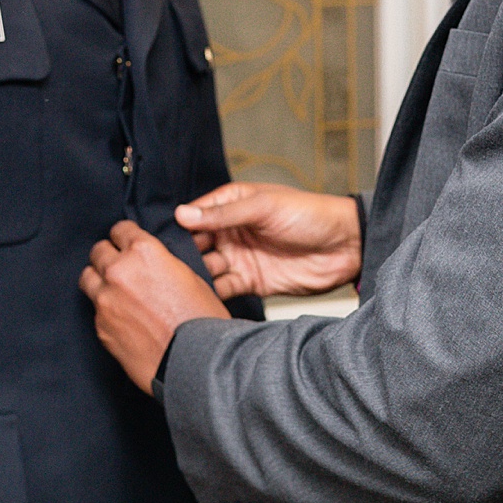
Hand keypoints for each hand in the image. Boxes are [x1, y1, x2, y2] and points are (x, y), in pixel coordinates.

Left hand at [82, 221, 229, 392]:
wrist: (195, 362)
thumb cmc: (202, 321)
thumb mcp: (190, 277)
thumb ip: (162, 265)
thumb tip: (151, 266)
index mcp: (143, 252)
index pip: (121, 230)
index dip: (126, 236)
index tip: (127, 242)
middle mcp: (118, 271)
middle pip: (98, 251)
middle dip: (109, 256)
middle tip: (121, 266)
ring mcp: (105, 300)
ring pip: (88, 278)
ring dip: (100, 280)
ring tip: (116, 291)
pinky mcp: (100, 327)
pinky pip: (95, 310)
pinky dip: (106, 311)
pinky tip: (125, 320)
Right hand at [175, 182, 363, 299]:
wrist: (346, 246)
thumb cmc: (310, 214)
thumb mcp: (264, 207)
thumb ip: (224, 214)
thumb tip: (183, 215)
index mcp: (232, 204)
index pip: (194, 216)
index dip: (177, 228)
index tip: (156, 242)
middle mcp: (232, 231)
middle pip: (195, 245)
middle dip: (181, 257)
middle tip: (163, 270)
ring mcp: (240, 257)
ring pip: (207, 269)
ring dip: (195, 277)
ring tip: (178, 287)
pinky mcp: (252, 281)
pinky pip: (225, 288)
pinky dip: (212, 294)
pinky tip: (200, 298)